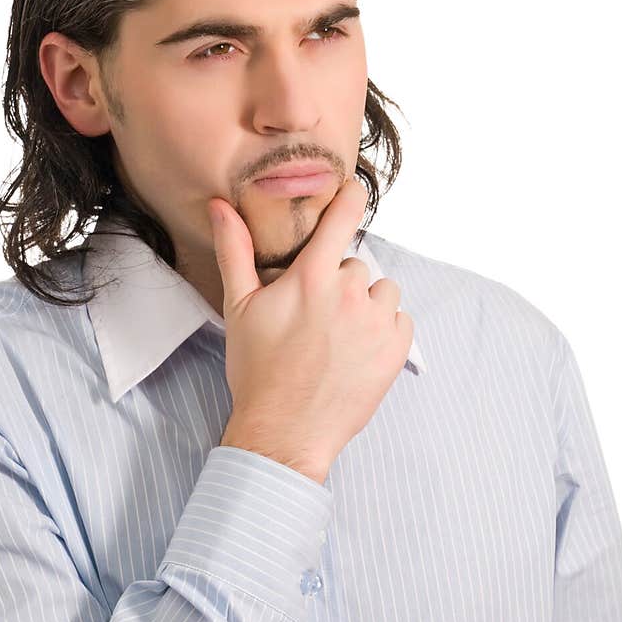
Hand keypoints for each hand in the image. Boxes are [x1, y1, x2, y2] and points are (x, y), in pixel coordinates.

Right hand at [208, 176, 413, 481]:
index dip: (349, 197)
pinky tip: (356, 351)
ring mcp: (376, 323)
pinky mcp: (396, 351)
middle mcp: (350, 293)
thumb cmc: (257, 370)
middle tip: (314, 315)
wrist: (284, 432)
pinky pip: (400, 321)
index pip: (342, 216)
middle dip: (338, 283)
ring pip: (381, 292)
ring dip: (365, 306)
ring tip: (338, 335)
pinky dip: (383, 330)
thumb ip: (235, 250)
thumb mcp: (239, 307)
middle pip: (355, 265)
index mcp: (312, 277)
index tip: (352, 190)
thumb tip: (221, 206)